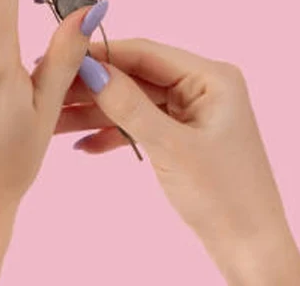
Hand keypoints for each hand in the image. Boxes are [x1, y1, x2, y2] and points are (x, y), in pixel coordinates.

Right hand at [57, 38, 299, 285]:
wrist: (249, 246)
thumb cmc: (225, 196)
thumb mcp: (171, 148)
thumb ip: (130, 106)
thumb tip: (92, 70)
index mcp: (212, 77)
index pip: (146, 53)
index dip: (102, 54)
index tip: (61, 55)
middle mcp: (203, 87)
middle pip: (136, 76)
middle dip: (93, 87)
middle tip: (49, 90)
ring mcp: (193, 112)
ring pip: (134, 102)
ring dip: (96, 113)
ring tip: (54, 122)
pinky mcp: (183, 136)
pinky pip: (142, 124)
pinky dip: (114, 135)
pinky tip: (83, 146)